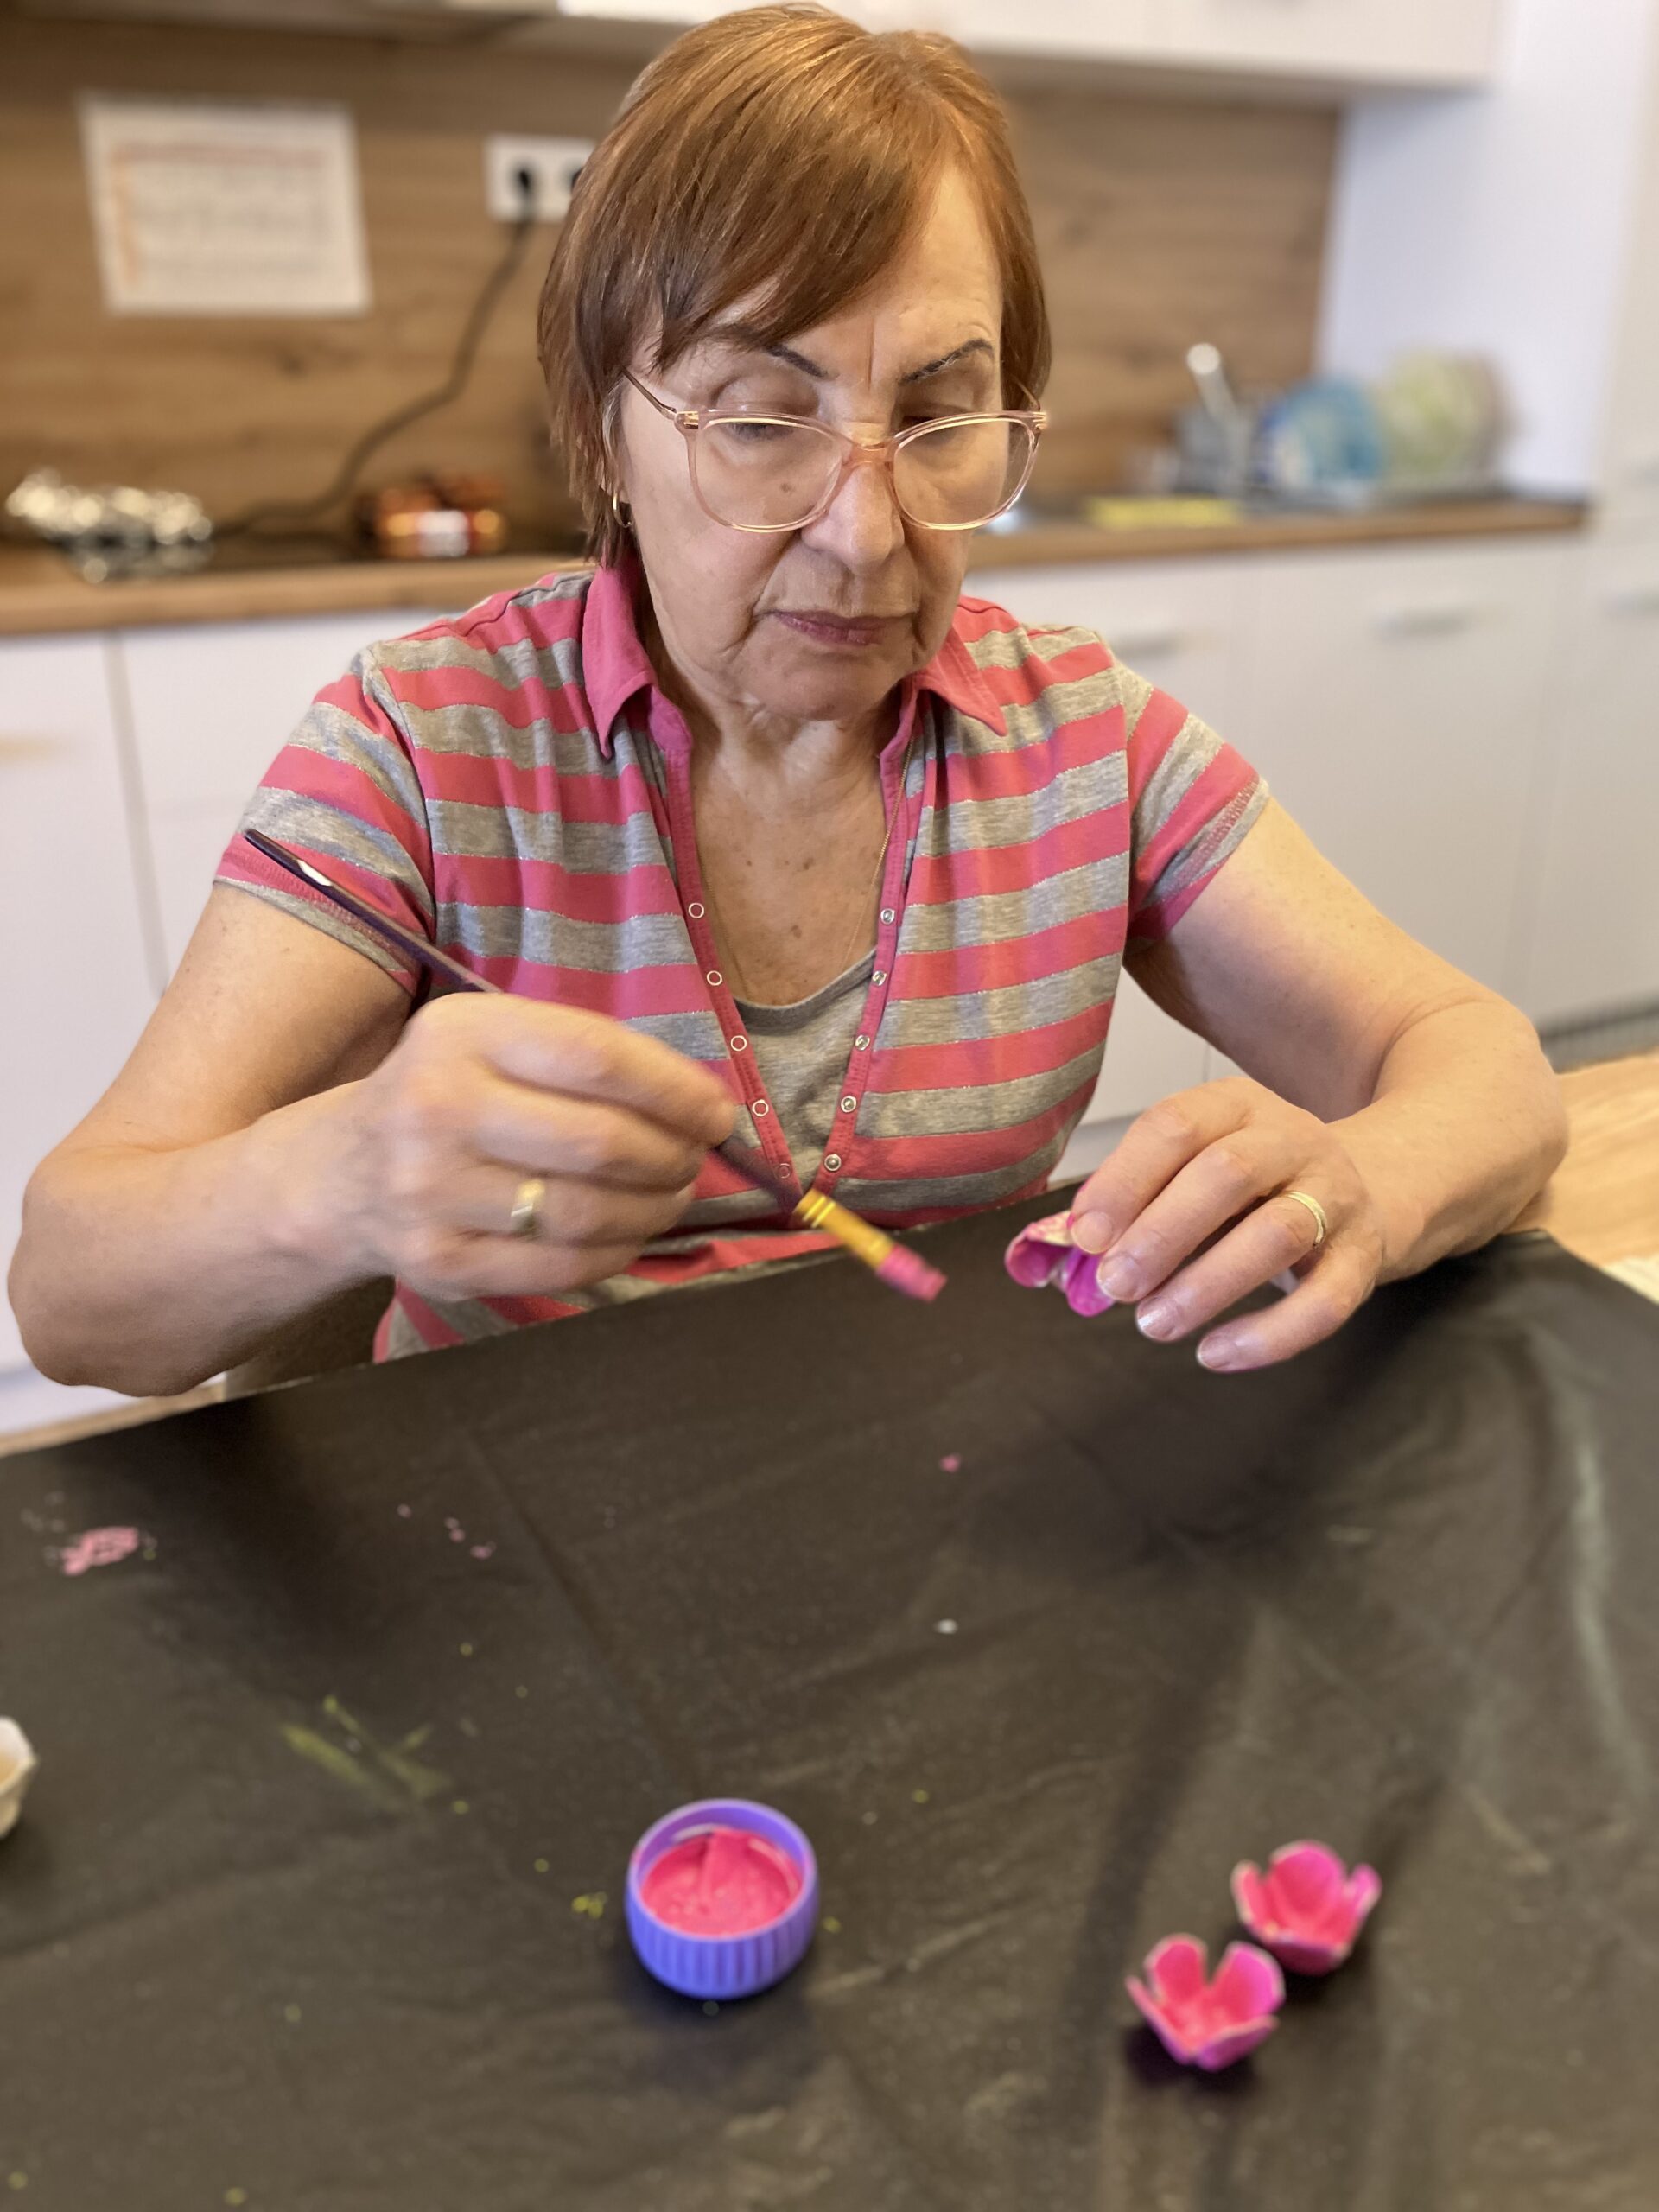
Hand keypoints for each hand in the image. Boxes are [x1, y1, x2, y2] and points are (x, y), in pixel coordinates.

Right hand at [318, 995, 735, 1301]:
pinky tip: (625, 1235)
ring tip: (669, 1197)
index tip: (717, 1114)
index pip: (597, 1059)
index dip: (675, 1091)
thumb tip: (699, 1104)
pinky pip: (560, 1268)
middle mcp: (439, 1108)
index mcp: (461, 1035)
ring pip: (585, 1213)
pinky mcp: (439, 1264)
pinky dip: (614, 1253)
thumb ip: (581, 1057)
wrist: (337, 1177)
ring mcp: (432, 1194)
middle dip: (673, 1157)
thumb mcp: (491, 1043)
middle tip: (694, 1161)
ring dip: (653, 1210)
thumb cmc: (447, 1096)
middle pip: (599, 1143)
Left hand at [1066, 1077, 1386, 1371]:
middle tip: (1116, 1284)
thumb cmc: (1251, 1187)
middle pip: (1228, 1173)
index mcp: (1235, 1106)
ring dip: (1207, 1284)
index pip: (1176, 1125)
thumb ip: (1139, 1200)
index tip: (1087, 1235)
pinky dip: (1268, 1335)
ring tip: (1154, 1324)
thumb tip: (1076, 1247)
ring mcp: (1336, 1195)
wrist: (1370, 1187)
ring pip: (1278, 1233)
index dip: (1126, 1180)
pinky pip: (1325, 1301)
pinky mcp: (1363, 1256)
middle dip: (1162, 1233)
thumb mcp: (1196, 1169)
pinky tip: (1214, 1354)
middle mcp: (1291, 1138)